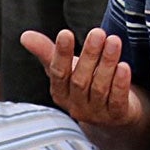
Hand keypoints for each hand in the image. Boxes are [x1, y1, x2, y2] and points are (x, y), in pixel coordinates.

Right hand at [19, 27, 145, 131]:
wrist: (113, 115)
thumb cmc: (87, 86)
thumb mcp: (67, 70)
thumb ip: (48, 53)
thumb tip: (25, 36)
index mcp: (61, 93)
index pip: (58, 73)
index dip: (61, 54)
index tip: (66, 33)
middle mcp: (76, 105)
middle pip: (80, 80)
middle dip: (89, 55)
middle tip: (97, 32)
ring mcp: (96, 113)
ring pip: (99, 88)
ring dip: (107, 64)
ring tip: (113, 41)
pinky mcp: (117, 116)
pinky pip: (117, 100)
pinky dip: (120, 84)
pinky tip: (124, 66)